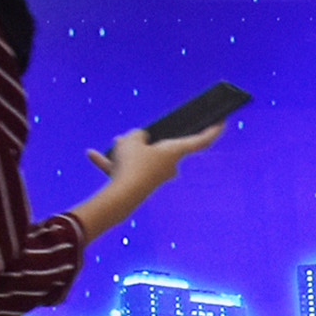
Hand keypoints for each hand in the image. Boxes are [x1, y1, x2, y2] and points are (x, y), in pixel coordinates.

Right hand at [80, 119, 225, 184]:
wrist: (120, 196)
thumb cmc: (132, 163)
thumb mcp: (132, 140)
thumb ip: (137, 135)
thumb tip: (136, 139)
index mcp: (174, 152)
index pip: (201, 140)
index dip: (213, 129)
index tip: (223, 120)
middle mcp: (168, 166)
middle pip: (161, 148)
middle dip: (146, 142)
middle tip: (134, 137)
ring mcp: (154, 177)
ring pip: (140, 159)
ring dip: (126, 152)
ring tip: (114, 146)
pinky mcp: (138, 185)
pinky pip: (124, 170)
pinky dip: (110, 163)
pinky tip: (92, 155)